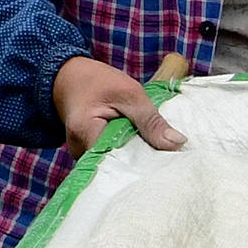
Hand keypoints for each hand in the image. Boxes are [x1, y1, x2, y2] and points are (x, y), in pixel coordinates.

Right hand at [53, 52, 194, 156]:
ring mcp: (81, 155)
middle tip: (167, 165)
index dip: (141, 166)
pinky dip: (125, 156)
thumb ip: (151, 120)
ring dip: (133, 161)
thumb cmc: (99, 82)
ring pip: (113, 165)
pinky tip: (140, 154)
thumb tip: (178, 144)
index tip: (165, 166)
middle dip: (140, 167)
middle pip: (114, 168)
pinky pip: (110, 161)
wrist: (70, 79)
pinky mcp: (88, 155)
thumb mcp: (130, 94)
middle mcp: (78, 151)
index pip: (115, 161)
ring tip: (154, 160)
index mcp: (84, 132)